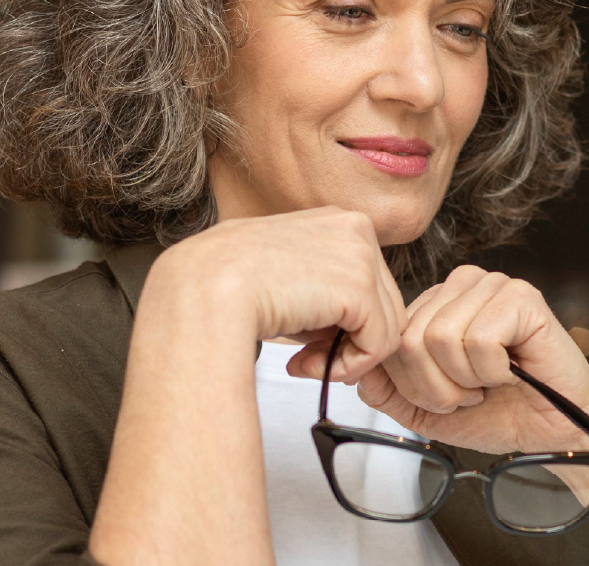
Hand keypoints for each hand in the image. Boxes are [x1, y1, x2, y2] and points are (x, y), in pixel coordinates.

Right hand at [141, 206, 405, 382]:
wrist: (202, 289)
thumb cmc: (225, 285)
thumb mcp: (282, 275)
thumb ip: (320, 289)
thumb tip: (343, 327)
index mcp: (336, 220)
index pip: (366, 282)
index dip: (342, 321)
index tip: (307, 344)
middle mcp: (356, 228)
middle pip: (383, 303)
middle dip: (347, 341)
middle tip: (306, 360)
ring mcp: (361, 254)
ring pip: (386, 327)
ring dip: (347, 358)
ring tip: (305, 364)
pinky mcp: (360, 287)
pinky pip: (380, 344)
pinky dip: (347, 367)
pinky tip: (309, 365)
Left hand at [293, 265, 588, 453]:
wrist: (554, 434)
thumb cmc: (497, 413)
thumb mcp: (421, 406)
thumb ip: (378, 382)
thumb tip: (321, 363)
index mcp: (435, 302)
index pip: (386, 333)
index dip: (404, 379)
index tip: (436, 400)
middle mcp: (460, 285)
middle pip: (407, 337)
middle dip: (435, 386)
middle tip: (469, 395)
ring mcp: (492, 286)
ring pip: (438, 337)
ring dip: (464, 381)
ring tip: (490, 384)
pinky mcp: (522, 297)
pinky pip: (477, 338)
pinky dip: (491, 371)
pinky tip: (512, 372)